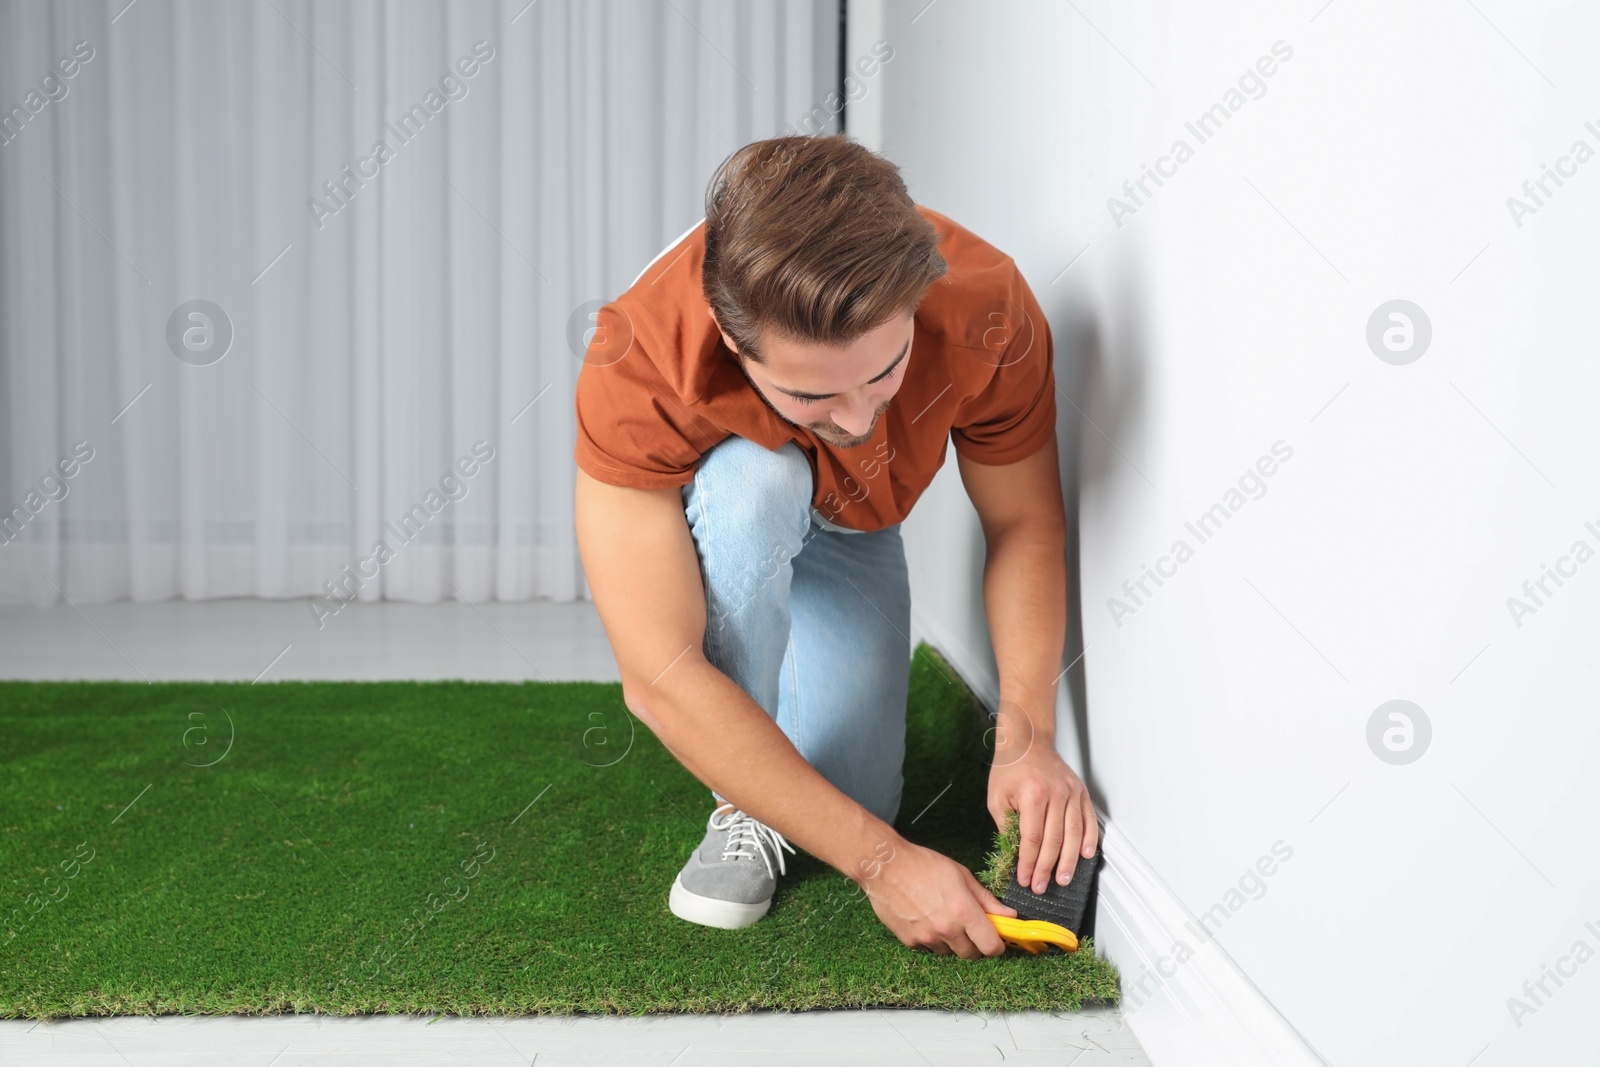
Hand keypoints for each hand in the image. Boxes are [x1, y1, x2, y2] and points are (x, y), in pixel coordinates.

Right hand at [858, 836, 1016, 958]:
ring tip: (944, 918)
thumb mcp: (961, 875)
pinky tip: (926, 918)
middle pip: (971, 955)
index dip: (997, 945)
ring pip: (950, 952)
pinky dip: (932, 939)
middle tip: (970, 927)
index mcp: (964, 912)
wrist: (885, 867)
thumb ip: (986, 899)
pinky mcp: (910, 941)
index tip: (996, 938)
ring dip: (952, 942)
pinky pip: (929, 948)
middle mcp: (947, 929)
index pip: (991, 947)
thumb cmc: (924, 865)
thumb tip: (1009, 915)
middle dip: (975, 944)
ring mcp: (927, 938)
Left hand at [988, 742, 1099, 894]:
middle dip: (1046, 868)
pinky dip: (1090, 839)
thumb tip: (1015, 856)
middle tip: (1041, 886)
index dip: (1028, 863)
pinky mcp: (1081, 791)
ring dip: (1069, 861)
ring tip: (1063, 880)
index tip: (1024, 879)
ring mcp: (1071, 792)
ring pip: (1074, 834)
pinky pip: (1089, 819)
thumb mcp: (997, 798)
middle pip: (1055, 840)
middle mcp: (1056, 793)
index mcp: (1033, 794)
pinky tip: (1086, 855)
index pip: (1032, 838)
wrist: (1026, 741)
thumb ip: (1007, 828)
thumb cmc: (1010, 768)